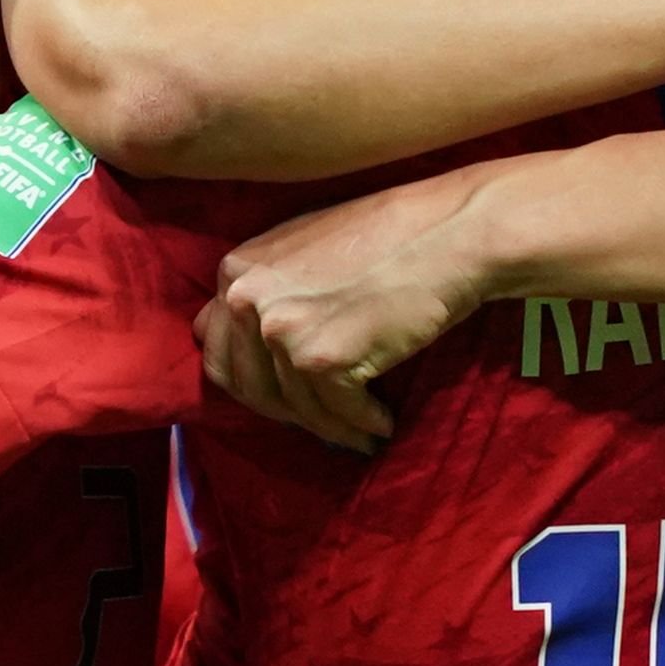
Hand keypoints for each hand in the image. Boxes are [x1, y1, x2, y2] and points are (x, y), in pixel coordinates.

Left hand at [199, 173, 497, 449]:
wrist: (449, 235)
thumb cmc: (389, 238)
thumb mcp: (303, 250)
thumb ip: (267, 291)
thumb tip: (252, 344)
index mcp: (235, 270)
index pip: (215, 347)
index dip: (252, 377)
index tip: (284, 392)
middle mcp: (245, 298)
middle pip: (247, 387)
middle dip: (286, 411)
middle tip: (323, 419)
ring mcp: (280, 329)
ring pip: (295, 407)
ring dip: (330, 426)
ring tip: (361, 429)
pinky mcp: (321, 358)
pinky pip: (336, 413)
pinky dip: (361, 425)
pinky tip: (382, 423)